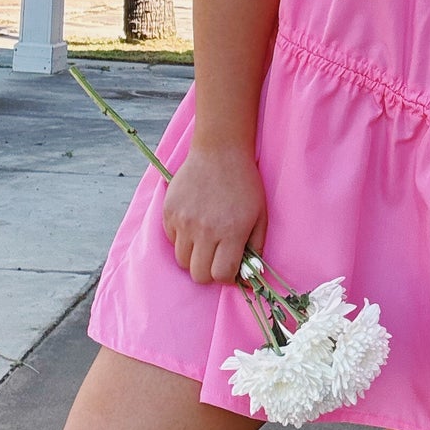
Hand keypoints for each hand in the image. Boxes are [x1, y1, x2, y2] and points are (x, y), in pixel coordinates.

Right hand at [161, 144, 268, 284]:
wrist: (220, 152)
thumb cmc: (244, 184)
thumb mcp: (260, 216)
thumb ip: (255, 249)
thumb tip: (249, 276)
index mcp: (231, 232)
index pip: (221, 275)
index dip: (227, 278)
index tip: (231, 270)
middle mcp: (205, 230)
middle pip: (198, 274)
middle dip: (209, 273)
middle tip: (217, 259)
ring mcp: (183, 221)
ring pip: (182, 260)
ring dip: (194, 257)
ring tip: (205, 241)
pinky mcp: (169, 212)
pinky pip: (172, 240)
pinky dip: (182, 239)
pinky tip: (194, 223)